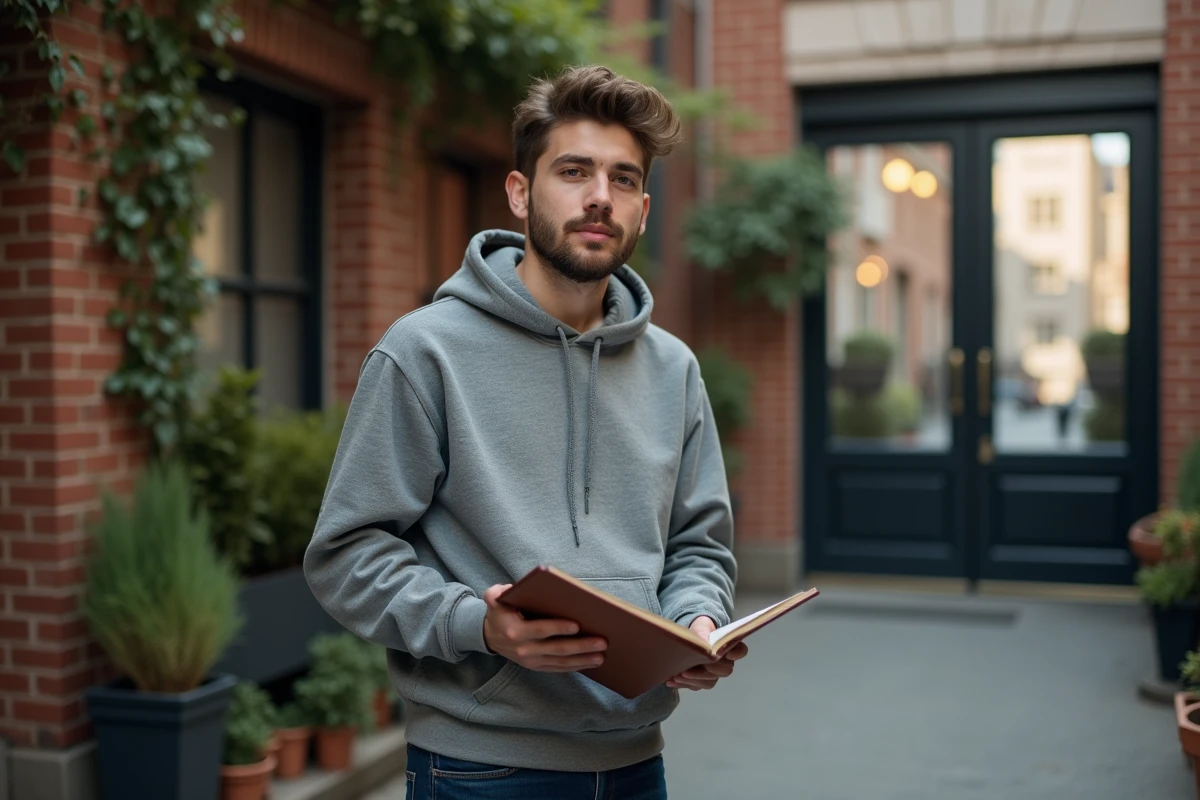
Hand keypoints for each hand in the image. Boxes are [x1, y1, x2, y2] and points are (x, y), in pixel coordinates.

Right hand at [482, 584, 606, 671]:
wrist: (490, 636)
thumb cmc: (500, 613)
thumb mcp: (494, 599)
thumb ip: (495, 593)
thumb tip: (508, 589)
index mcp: (515, 631)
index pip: (541, 630)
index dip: (558, 628)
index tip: (577, 625)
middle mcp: (524, 649)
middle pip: (557, 649)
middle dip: (581, 646)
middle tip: (602, 642)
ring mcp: (531, 661)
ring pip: (561, 662)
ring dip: (583, 660)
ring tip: (601, 656)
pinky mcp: (537, 667)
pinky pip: (558, 668)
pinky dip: (575, 666)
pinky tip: (590, 662)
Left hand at [665, 616, 747, 690]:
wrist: (688, 640)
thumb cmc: (699, 630)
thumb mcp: (700, 625)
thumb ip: (702, 630)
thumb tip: (704, 640)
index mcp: (728, 646)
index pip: (740, 650)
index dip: (736, 653)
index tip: (728, 654)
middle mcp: (725, 662)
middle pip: (724, 670)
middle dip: (707, 671)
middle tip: (690, 668)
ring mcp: (713, 674)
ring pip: (709, 682)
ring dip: (692, 680)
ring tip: (676, 675)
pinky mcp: (701, 681)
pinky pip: (695, 686)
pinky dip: (682, 685)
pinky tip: (670, 680)